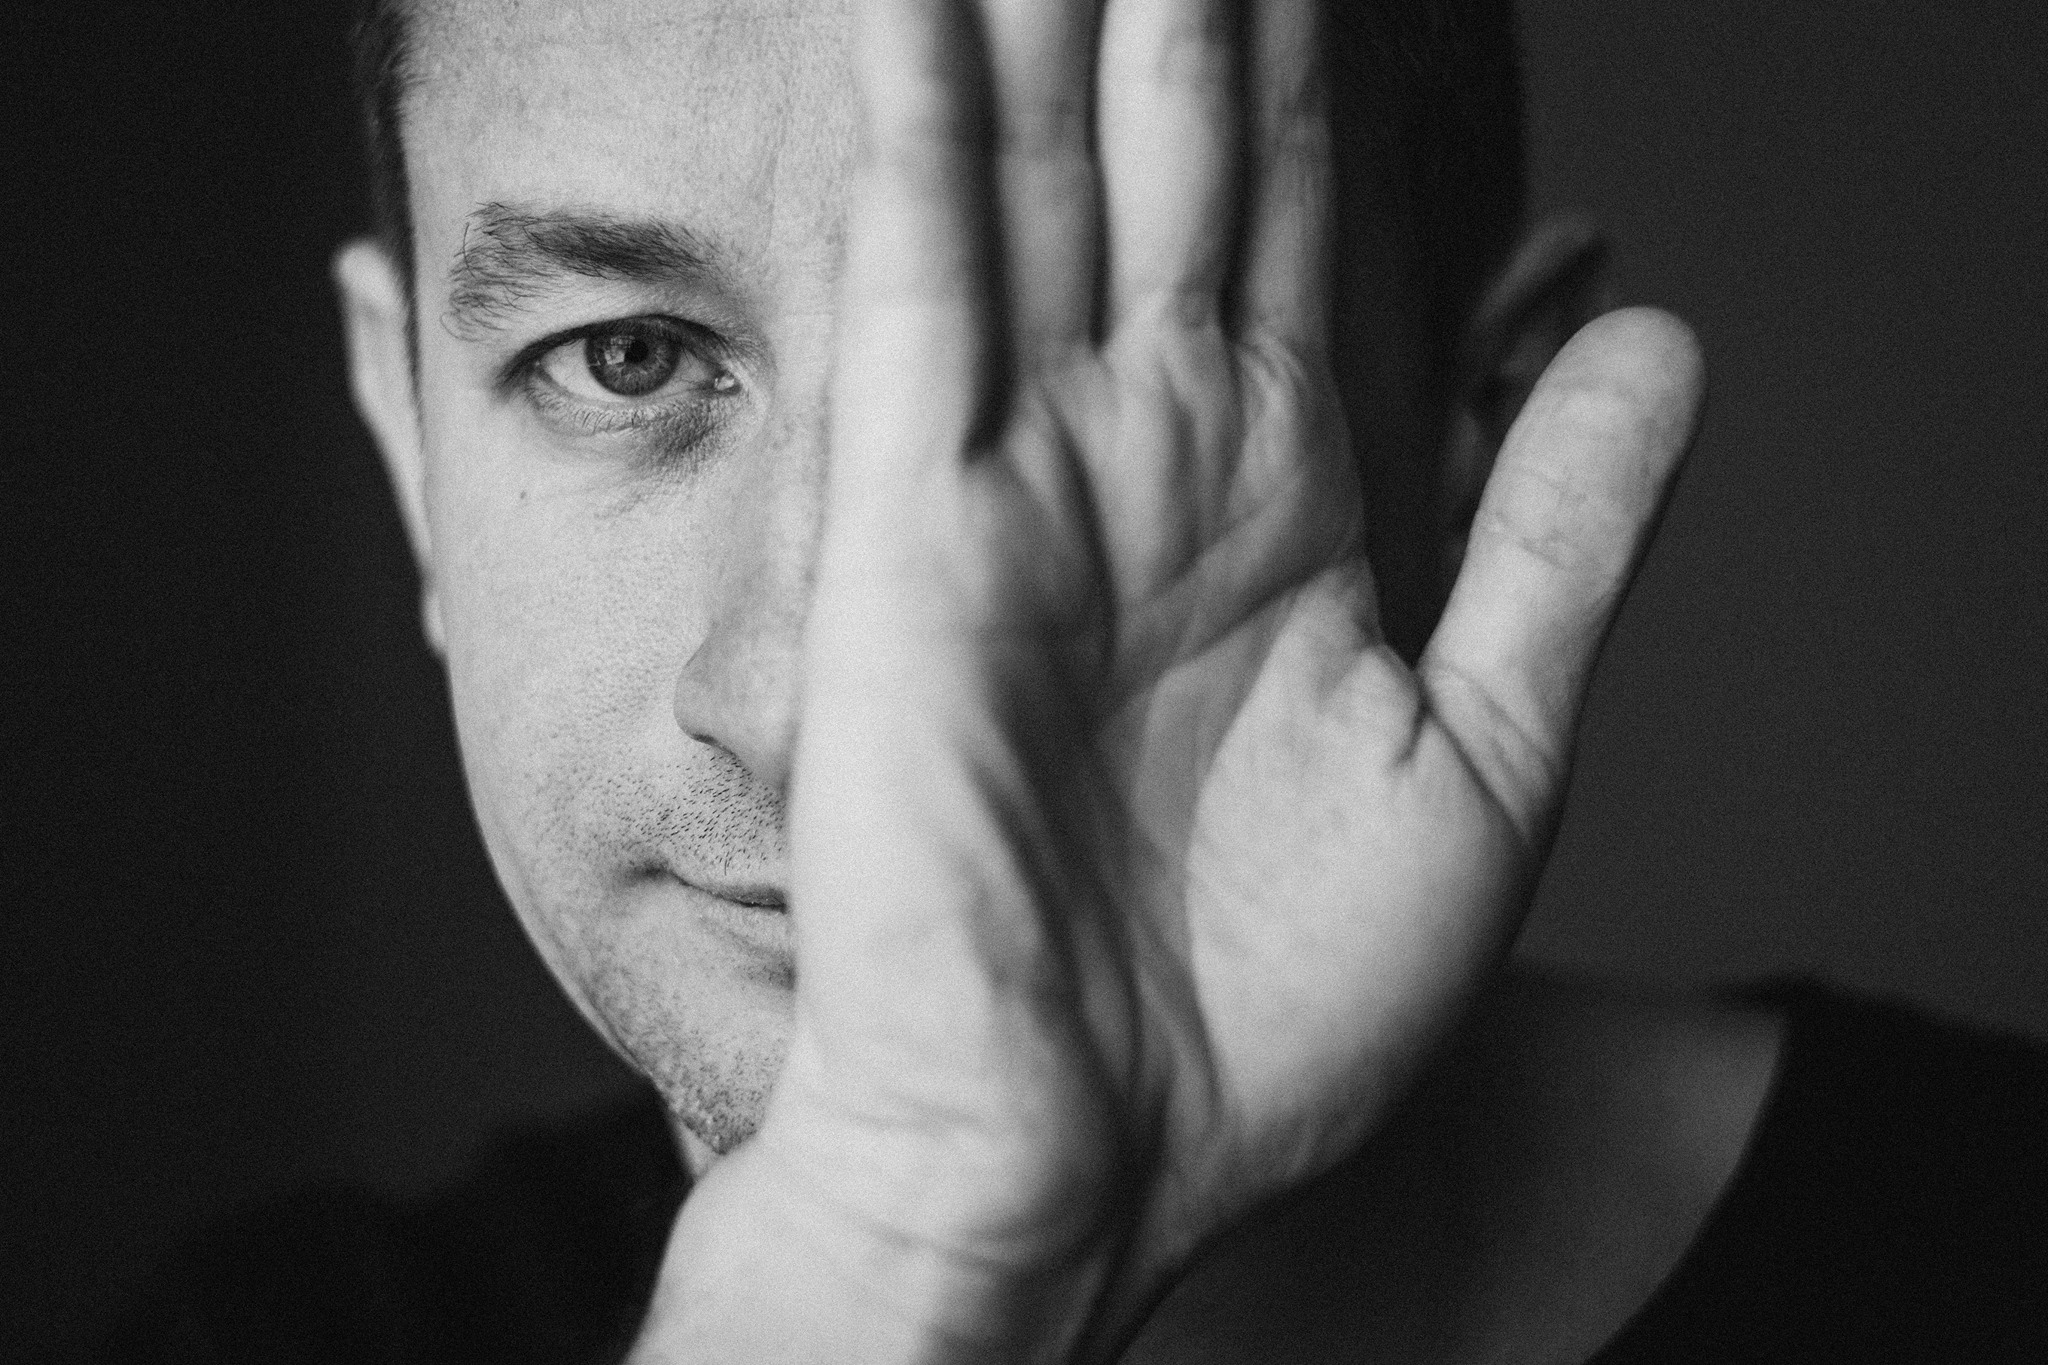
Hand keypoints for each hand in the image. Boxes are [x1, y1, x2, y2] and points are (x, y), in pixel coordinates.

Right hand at [641, 0, 1702, 1357]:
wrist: (1082, 1155)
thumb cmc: (1269, 1006)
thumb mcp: (1486, 752)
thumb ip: (1560, 535)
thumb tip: (1652, 332)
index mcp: (1284, 503)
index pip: (1314, 226)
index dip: (1329, 70)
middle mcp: (1148, 463)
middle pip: (1180, 169)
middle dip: (1195, 4)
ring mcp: (1016, 484)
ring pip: (1047, 191)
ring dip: (1063, 26)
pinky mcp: (899, 534)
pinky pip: (910, 297)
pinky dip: (914, 144)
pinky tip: (921, 9)